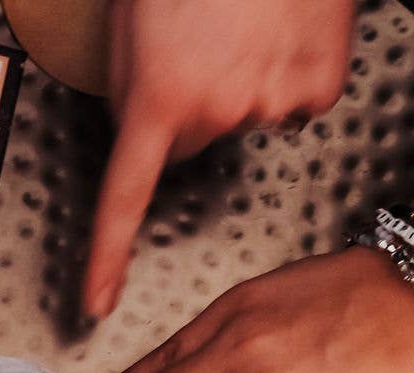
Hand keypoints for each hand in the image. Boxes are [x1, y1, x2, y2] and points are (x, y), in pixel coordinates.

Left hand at [85, 0, 353, 318]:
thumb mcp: (130, 32)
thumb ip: (131, 94)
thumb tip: (143, 139)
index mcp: (157, 102)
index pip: (123, 199)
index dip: (105, 257)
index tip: (96, 302)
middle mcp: (215, 114)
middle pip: (192, 142)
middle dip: (188, 108)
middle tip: (196, 51)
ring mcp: (270, 103)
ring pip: (243, 118)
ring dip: (238, 83)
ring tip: (240, 29)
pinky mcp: (316, 87)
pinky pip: (293, 101)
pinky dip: (288, 73)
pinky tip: (281, 35)